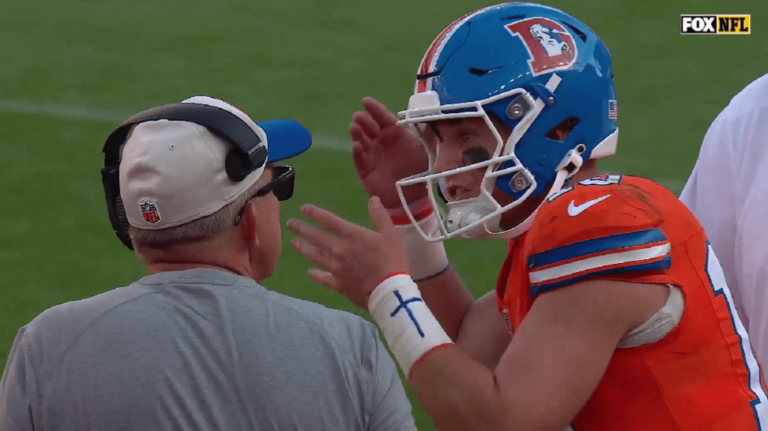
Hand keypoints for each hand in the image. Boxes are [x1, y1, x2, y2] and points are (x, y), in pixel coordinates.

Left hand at [286, 196, 409, 308]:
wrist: (389, 292)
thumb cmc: (392, 260)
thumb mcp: (391, 234)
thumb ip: (380, 216)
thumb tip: (372, 199)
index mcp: (351, 235)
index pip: (328, 221)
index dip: (314, 213)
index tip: (303, 208)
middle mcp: (339, 249)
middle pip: (315, 237)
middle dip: (301, 229)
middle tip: (290, 224)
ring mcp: (336, 268)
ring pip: (314, 256)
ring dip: (303, 248)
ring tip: (294, 243)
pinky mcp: (337, 284)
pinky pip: (321, 278)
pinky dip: (314, 274)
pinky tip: (309, 272)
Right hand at [351, 97, 429, 209]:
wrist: (412, 196)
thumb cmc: (419, 170)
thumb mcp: (427, 149)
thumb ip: (426, 133)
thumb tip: (428, 116)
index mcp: (394, 134)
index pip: (383, 118)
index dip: (375, 109)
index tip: (365, 101)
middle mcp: (381, 142)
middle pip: (370, 128)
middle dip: (364, 121)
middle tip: (358, 117)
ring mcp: (371, 155)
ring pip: (362, 141)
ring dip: (357, 134)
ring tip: (354, 128)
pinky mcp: (365, 170)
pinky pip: (359, 160)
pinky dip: (357, 153)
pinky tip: (357, 146)